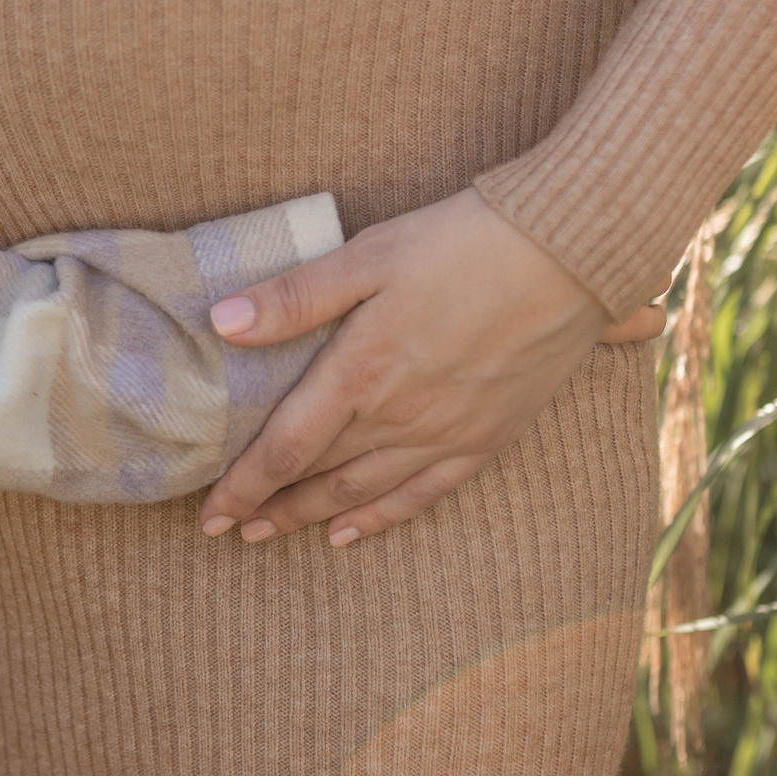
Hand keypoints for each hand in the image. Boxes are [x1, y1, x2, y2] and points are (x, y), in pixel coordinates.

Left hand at [195, 188, 638, 546]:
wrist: (568, 254)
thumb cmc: (462, 241)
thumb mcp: (370, 253)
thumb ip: (295, 296)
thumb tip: (221, 323)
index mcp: (361, 369)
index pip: (285, 446)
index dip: (243, 483)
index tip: (208, 510)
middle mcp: (399, 416)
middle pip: (318, 477)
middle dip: (267, 505)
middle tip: (226, 527)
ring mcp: (445, 433)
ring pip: (363, 493)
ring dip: (311, 518)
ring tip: (270, 534)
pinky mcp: (486, 438)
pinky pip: (422, 495)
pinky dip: (380, 518)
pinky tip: (350, 532)